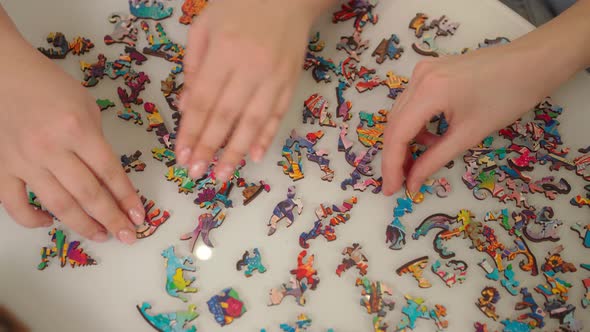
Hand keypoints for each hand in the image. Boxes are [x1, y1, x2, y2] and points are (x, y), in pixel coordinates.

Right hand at [0, 38, 143, 243]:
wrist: (2, 73)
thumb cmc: (49, 86)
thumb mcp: (85, 106)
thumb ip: (96, 141)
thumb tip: (106, 177)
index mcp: (77, 129)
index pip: (109, 172)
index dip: (127, 198)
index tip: (139, 216)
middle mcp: (50, 148)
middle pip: (88, 194)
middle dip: (112, 219)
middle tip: (127, 236)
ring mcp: (22, 161)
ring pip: (58, 205)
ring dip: (83, 225)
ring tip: (101, 235)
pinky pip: (15, 205)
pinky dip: (33, 220)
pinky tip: (50, 223)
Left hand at [176, 0, 320, 181]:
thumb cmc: (239, 6)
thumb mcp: (205, 26)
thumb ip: (194, 65)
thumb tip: (187, 106)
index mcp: (224, 52)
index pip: (203, 100)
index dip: (191, 130)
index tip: (181, 154)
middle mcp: (250, 68)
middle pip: (226, 116)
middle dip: (209, 147)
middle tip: (196, 173)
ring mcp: (274, 77)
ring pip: (253, 121)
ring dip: (236, 151)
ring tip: (222, 175)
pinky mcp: (291, 82)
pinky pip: (278, 114)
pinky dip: (267, 136)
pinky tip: (255, 156)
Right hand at [381, 42, 567, 195]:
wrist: (532, 62)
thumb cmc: (508, 97)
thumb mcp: (469, 134)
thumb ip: (434, 160)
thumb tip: (412, 183)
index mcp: (428, 91)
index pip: (397, 134)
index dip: (391, 165)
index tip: (390, 190)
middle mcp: (418, 78)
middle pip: (394, 124)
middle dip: (395, 156)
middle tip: (400, 183)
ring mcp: (422, 72)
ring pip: (401, 114)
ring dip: (405, 141)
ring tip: (417, 163)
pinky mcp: (429, 71)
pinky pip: (412, 103)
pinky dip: (416, 125)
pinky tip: (430, 139)